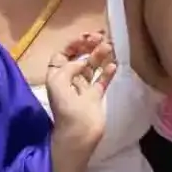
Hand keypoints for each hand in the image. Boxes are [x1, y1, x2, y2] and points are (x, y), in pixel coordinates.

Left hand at [44, 31, 115, 153]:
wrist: (80, 133)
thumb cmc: (66, 108)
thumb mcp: (59, 83)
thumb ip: (69, 67)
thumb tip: (82, 61)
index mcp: (57, 76)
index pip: (63, 54)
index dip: (73, 44)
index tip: (85, 38)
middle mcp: (70, 80)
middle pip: (79, 58)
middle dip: (88, 47)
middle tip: (101, 38)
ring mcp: (83, 88)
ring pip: (92, 67)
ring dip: (100, 56)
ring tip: (109, 47)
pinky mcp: (96, 96)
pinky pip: (102, 80)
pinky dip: (107, 72)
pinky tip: (114, 64)